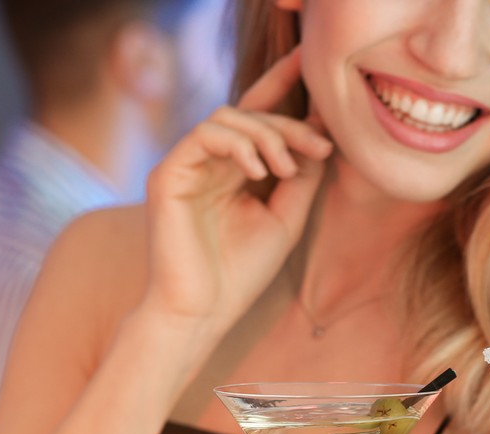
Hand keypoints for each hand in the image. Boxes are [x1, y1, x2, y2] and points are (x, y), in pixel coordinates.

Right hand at [142, 47, 332, 333]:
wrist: (202, 313)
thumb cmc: (240, 274)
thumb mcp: (285, 219)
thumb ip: (300, 179)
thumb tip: (320, 137)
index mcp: (234, 171)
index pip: (259, 117)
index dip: (283, 85)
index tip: (312, 65)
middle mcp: (208, 162)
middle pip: (250, 114)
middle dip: (291, 124)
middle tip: (321, 145)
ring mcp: (186, 165)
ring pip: (228, 117)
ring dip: (267, 134)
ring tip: (286, 169)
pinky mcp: (168, 174)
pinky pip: (204, 135)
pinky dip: (237, 145)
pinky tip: (260, 172)